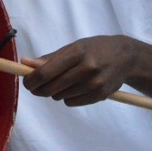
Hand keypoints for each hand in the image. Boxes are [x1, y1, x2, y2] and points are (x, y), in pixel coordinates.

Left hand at [21, 35, 136, 106]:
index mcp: (76, 53)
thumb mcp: (73, 47)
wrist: (126, 57)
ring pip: (60, 96)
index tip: (26, 83)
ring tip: (64, 82)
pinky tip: (75, 88)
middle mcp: (86, 68)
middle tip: (37, 87)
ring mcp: (94, 83)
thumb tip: (25, 63)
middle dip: (39, 89)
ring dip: (55, 92)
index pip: (46, 72)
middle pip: (51, 87)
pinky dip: (67, 98)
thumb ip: (49, 58)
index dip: (32, 80)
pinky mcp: (100, 95)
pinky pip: (72, 102)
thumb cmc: (94, 49)